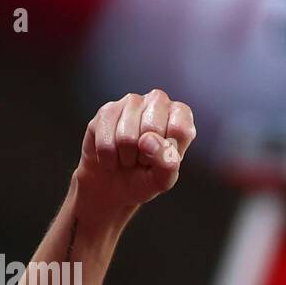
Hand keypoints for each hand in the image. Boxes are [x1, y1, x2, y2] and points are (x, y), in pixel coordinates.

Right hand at [74, 89, 195, 210]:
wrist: (115, 183)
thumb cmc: (146, 177)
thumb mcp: (164, 179)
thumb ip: (166, 163)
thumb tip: (148, 140)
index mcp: (179, 115)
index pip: (180, 128)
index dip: (168, 151)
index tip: (164, 157)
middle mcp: (158, 101)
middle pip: (151, 129)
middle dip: (145, 154)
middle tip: (144, 158)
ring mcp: (131, 102)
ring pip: (126, 137)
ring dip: (126, 157)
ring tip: (129, 156)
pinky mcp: (107, 109)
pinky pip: (105, 142)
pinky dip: (109, 158)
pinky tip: (113, 154)